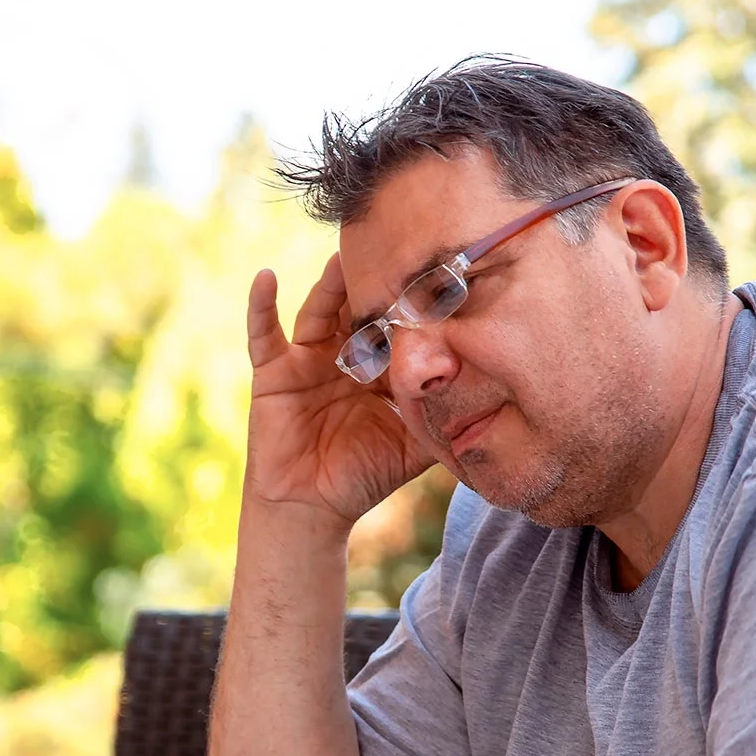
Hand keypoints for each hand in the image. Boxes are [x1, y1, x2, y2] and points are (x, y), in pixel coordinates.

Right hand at [244, 256, 440, 526]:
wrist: (312, 507)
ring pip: (319, 311)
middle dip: (374, 283)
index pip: (397, 326)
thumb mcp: (412, 446)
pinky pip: (263, 333)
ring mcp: (307, 359)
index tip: (437, 276)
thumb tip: (495, 404)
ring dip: (329, 284)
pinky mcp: (273, 371)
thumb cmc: (363, 478)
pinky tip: (264, 276)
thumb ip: (443, 421)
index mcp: (379, 369)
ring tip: (342, 255)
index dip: (413, 306)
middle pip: (359, 309)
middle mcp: (343, 355)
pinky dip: (260, 306)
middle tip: (396, 248)